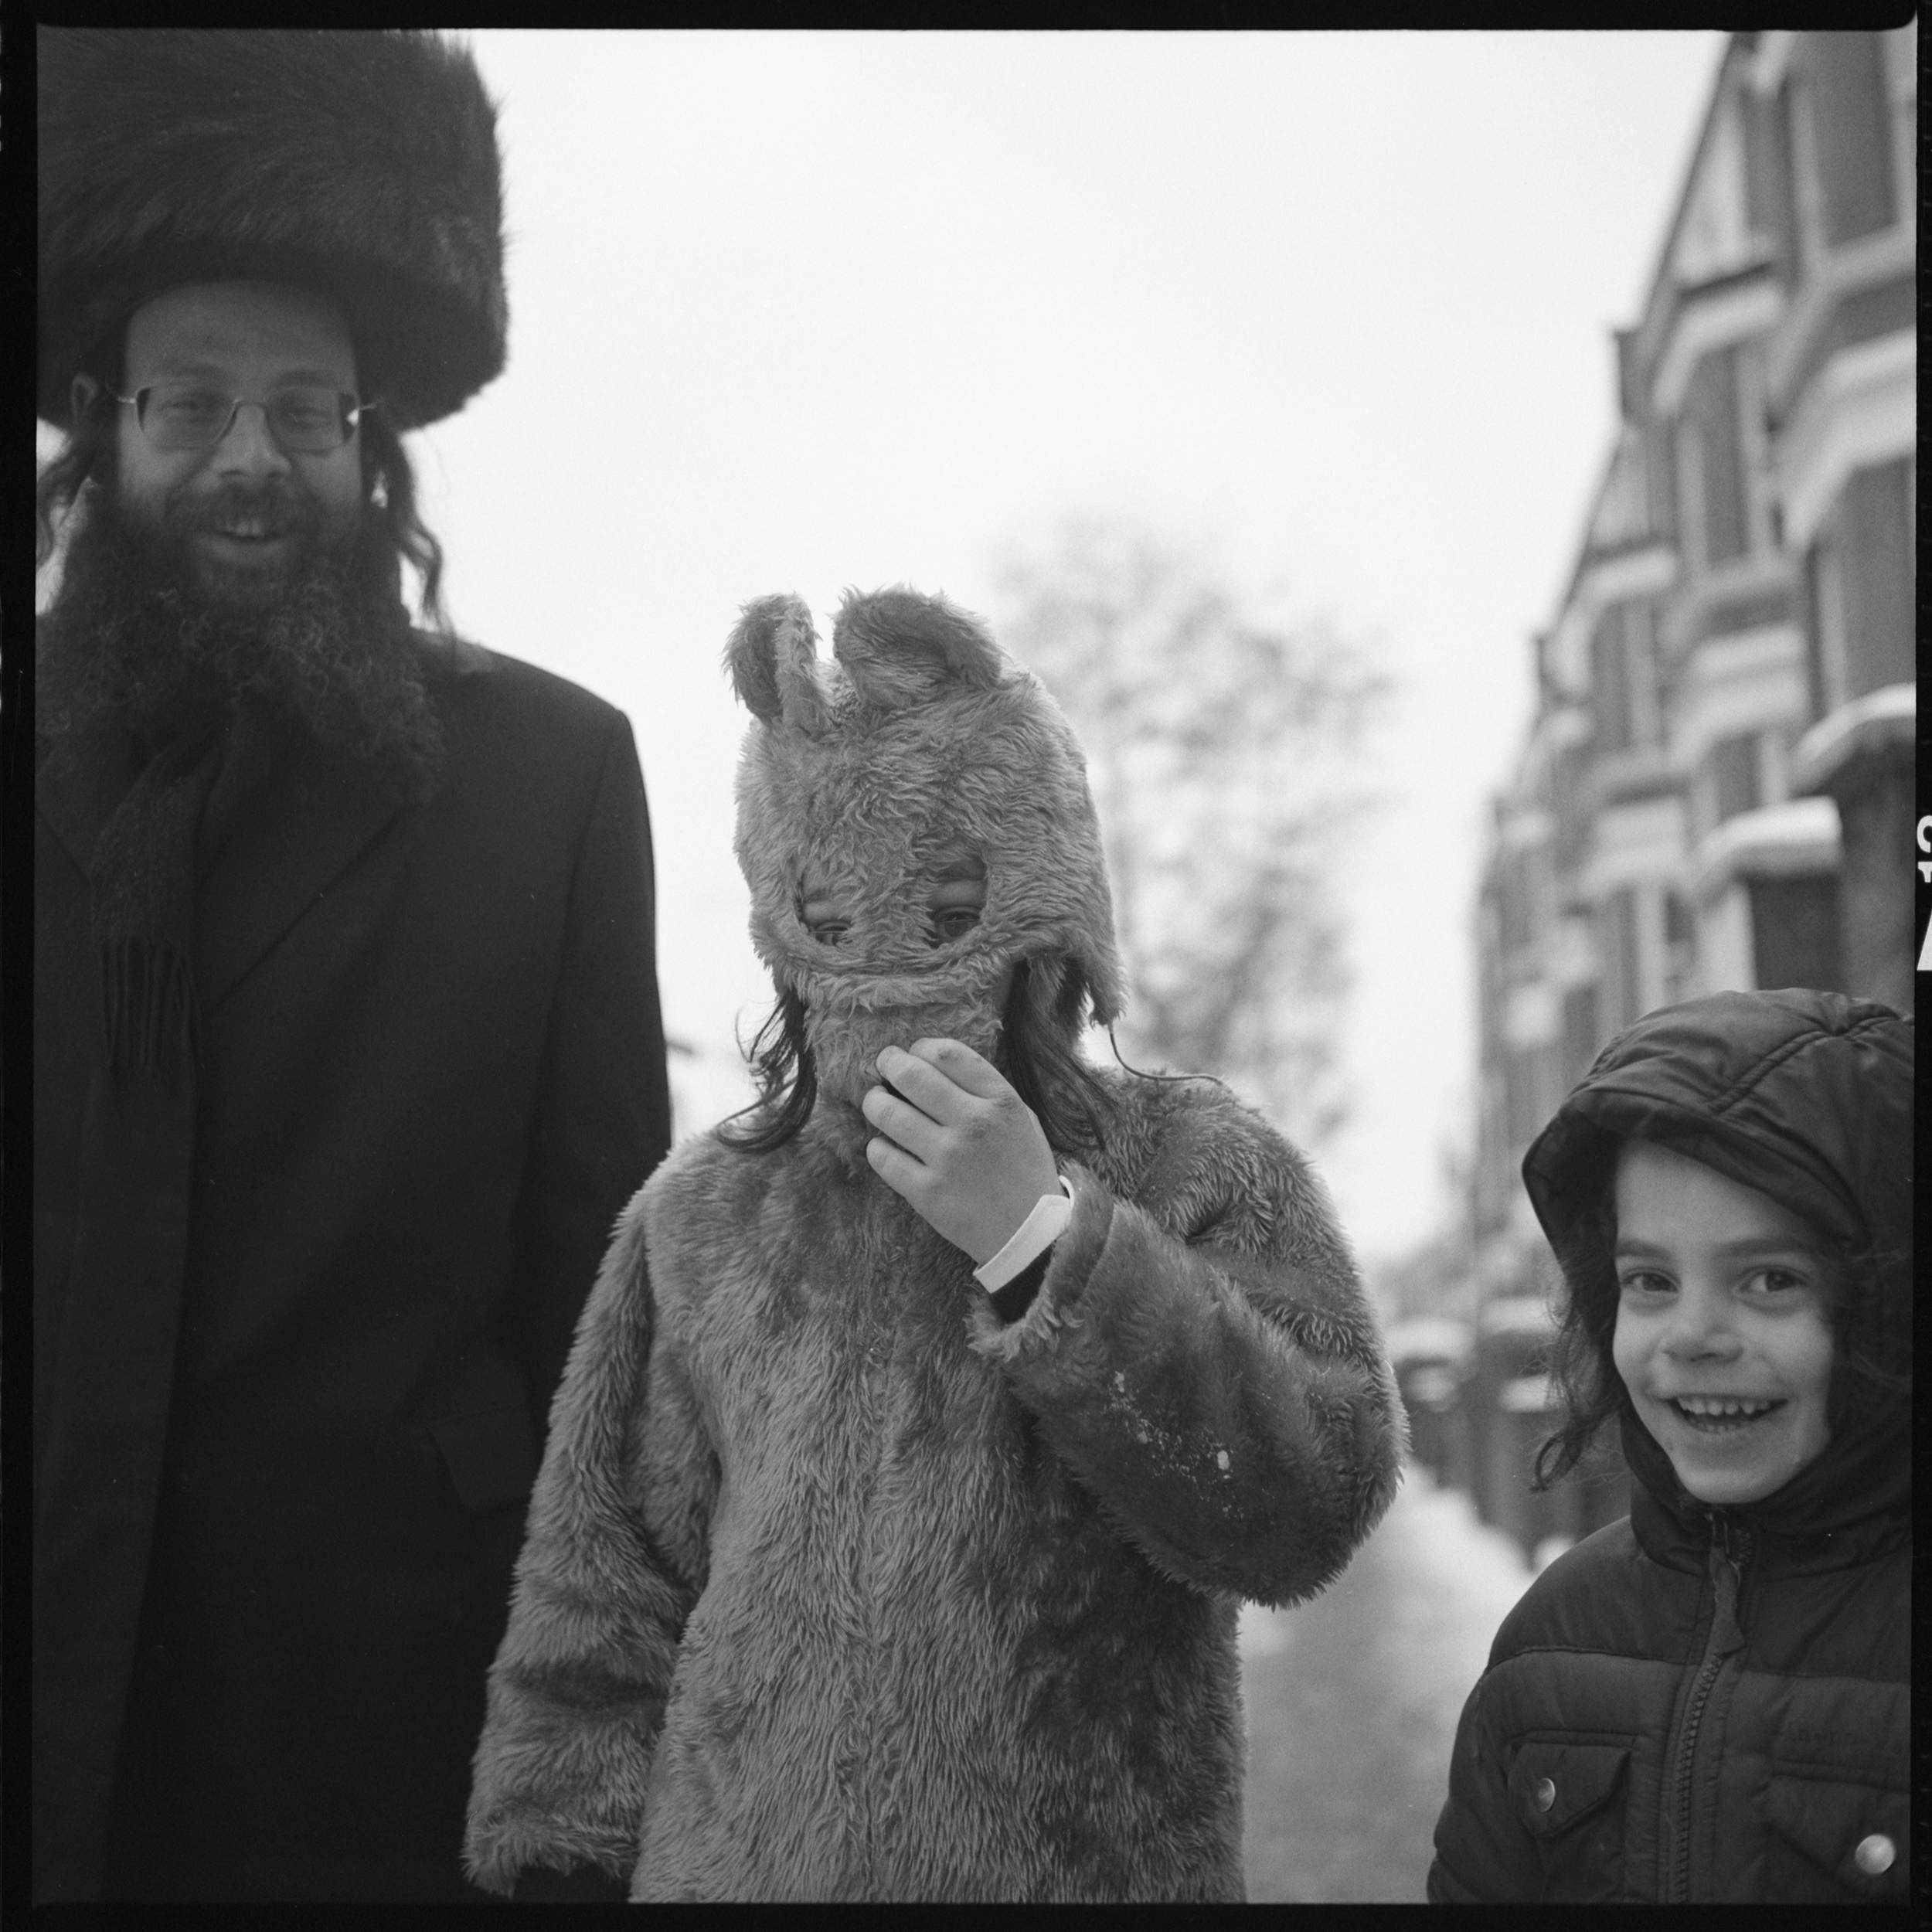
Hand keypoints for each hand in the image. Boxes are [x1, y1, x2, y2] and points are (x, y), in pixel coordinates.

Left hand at [861, 1039, 1060, 1263]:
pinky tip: (886, 1147)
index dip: (920, 1048)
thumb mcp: (1021, 1119)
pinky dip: (877, 1147)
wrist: (1029, 1235)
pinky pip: (881, 1156)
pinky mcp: (926, 1192)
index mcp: (1001, 1102)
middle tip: (884, 1066)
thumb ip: (984, 1090)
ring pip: (887, 1112)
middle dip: (888, 1063)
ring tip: (877, 1104)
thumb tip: (933, 1064)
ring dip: (874, 1102)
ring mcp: (948, 1159)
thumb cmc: (1023, 1171)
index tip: (913, 1054)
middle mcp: (973, 1124)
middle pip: (911, 1075)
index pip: (947, 1054)